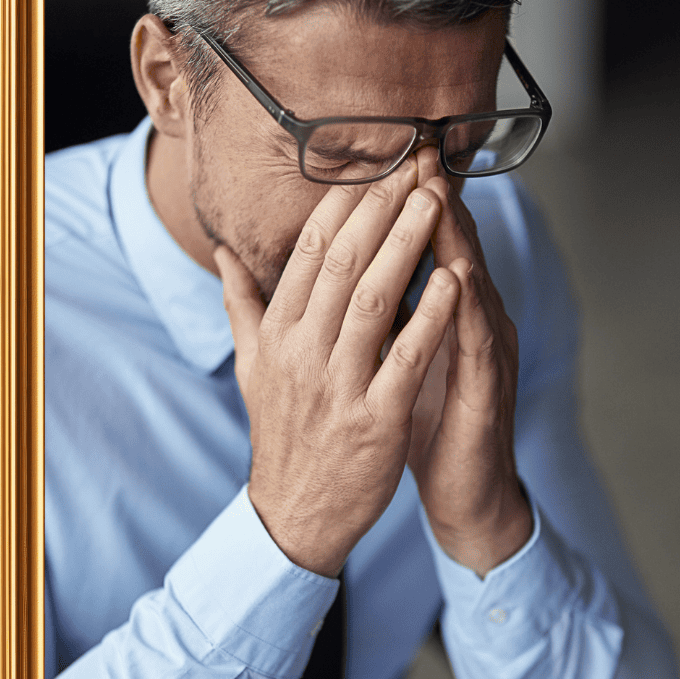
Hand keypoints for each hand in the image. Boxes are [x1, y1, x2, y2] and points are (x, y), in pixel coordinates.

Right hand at [216, 154, 459, 577]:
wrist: (296, 514)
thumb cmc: (283, 433)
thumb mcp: (252, 367)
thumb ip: (243, 304)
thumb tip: (225, 250)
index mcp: (277, 335)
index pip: (308, 254)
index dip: (342, 205)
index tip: (372, 165)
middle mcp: (301, 353)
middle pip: (342, 264)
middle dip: (379, 208)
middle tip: (412, 165)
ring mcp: (338, 386)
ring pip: (373, 300)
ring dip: (406, 245)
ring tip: (434, 201)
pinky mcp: (376, 419)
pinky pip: (406, 358)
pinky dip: (430, 316)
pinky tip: (454, 281)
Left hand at [405, 162, 532, 576]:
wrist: (469, 494)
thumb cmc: (430, 423)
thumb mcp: (398, 360)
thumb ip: (382, 313)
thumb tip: (347, 271)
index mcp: (446, 313)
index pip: (427, 244)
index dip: (406, 201)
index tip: (386, 154)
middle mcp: (472, 322)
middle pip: (455, 248)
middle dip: (432, 200)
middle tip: (417, 150)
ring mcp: (485, 352)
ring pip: (471, 284)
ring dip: (455, 239)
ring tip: (436, 194)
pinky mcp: (489, 390)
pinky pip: (478, 342)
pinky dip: (467, 308)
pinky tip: (459, 278)